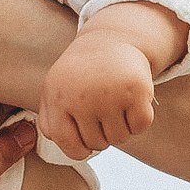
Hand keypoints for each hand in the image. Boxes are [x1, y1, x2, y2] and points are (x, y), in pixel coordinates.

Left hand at [38, 28, 157, 160]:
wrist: (112, 39)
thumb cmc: (82, 72)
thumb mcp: (55, 89)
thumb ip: (49, 119)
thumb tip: (58, 144)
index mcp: (58, 98)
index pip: (67, 143)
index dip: (78, 150)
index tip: (85, 143)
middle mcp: (82, 97)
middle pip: (96, 143)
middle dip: (102, 134)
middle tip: (103, 111)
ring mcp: (109, 94)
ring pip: (119, 138)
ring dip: (122, 128)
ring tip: (116, 105)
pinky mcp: (136, 90)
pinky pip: (140, 126)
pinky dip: (139, 121)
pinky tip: (132, 102)